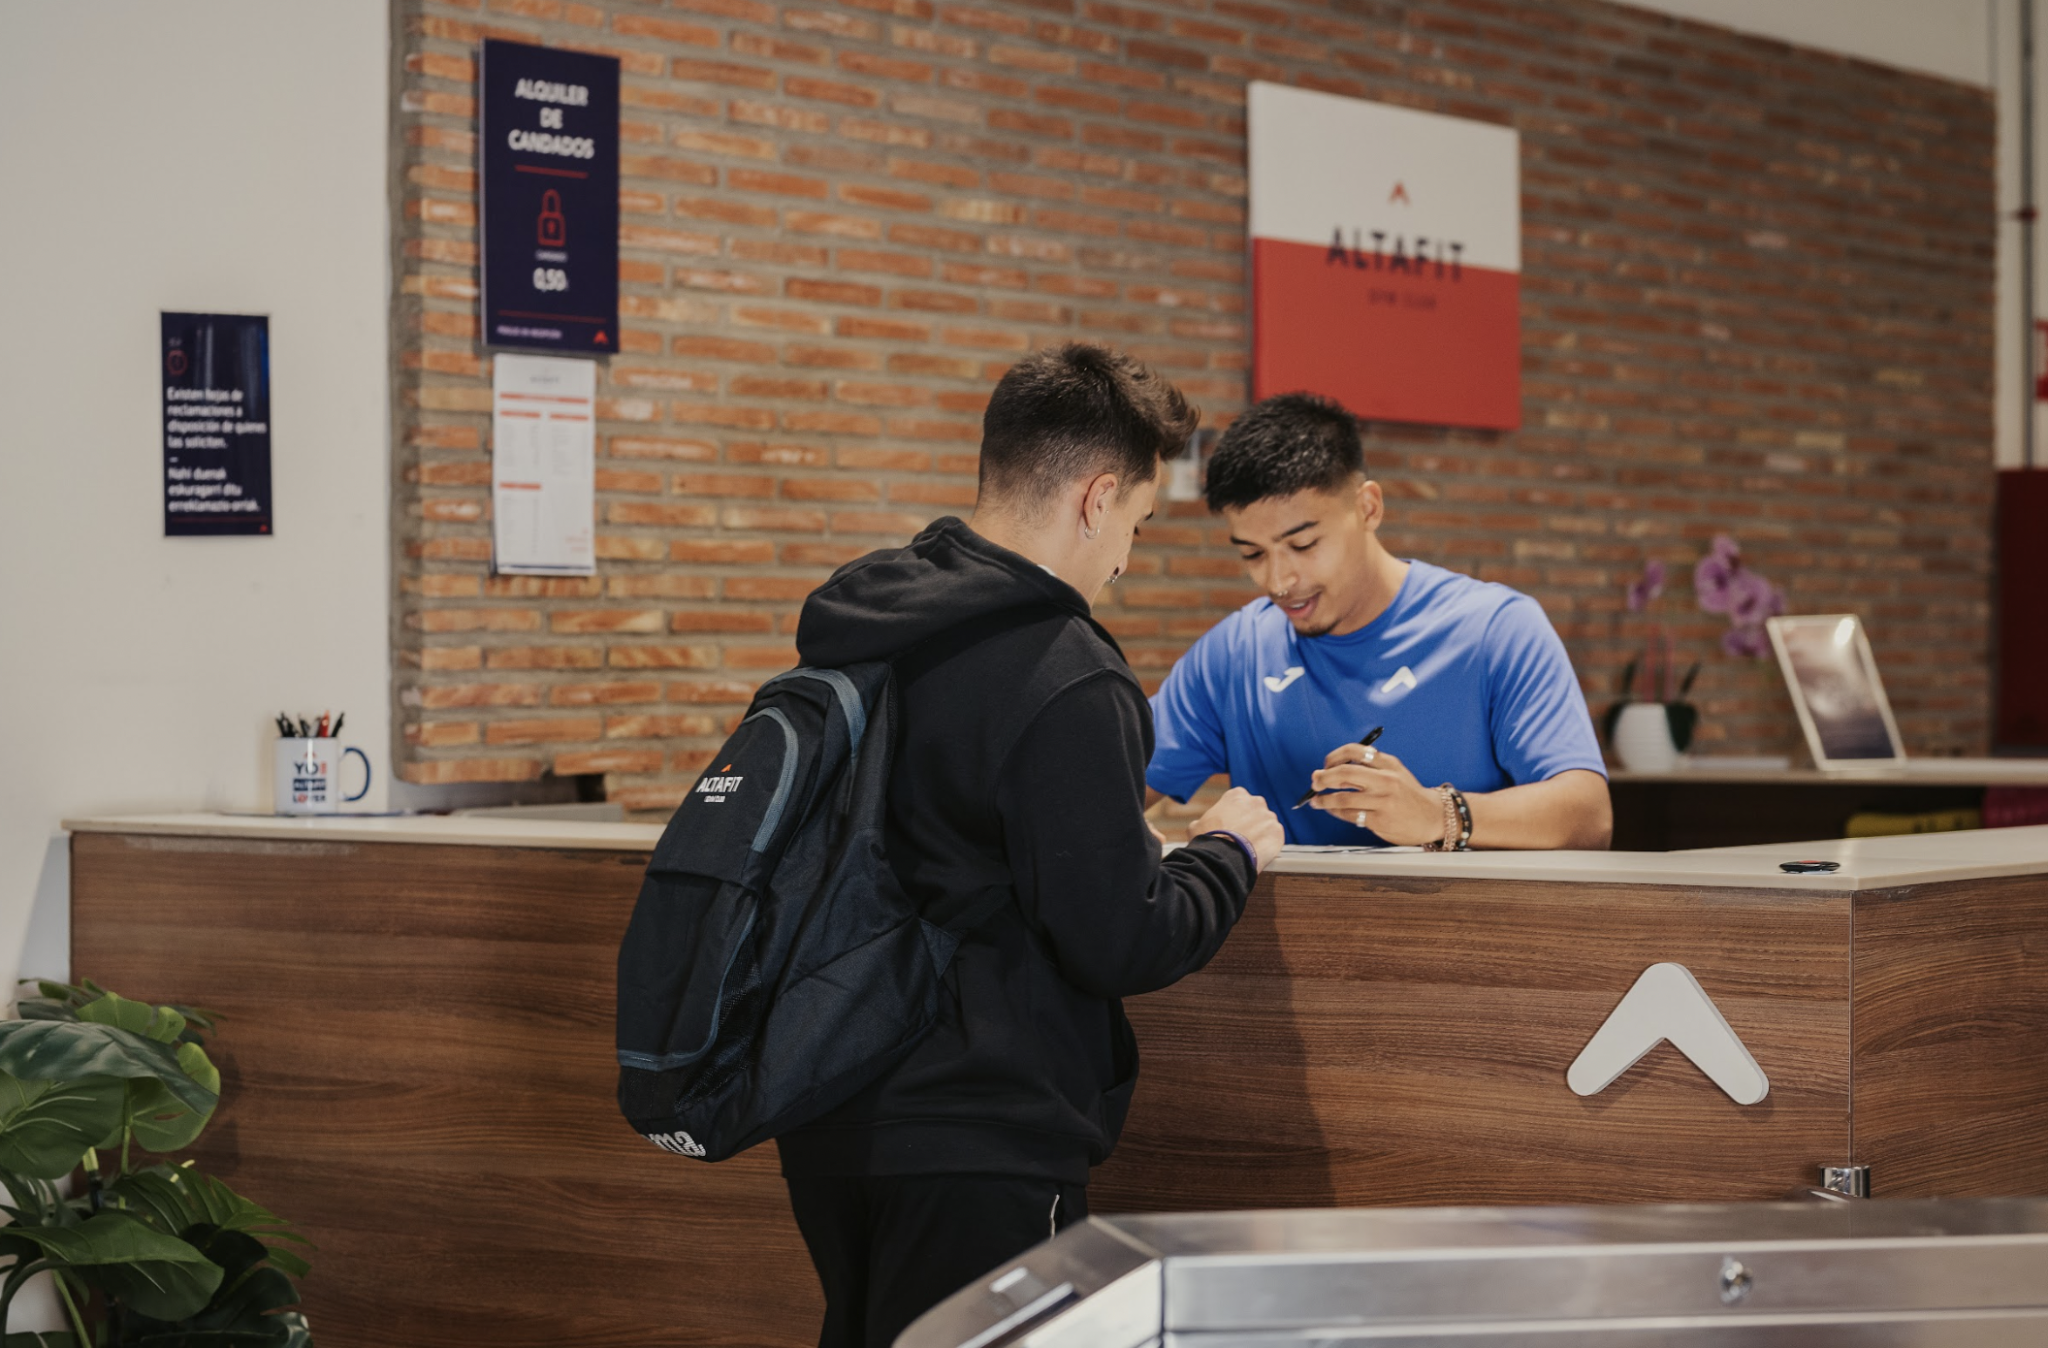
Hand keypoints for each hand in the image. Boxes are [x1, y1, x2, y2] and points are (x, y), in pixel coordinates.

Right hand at [1190, 786, 1283, 870]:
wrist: (1222, 858)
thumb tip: (1201, 825)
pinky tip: (1258, 852)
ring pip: (1266, 824)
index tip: (1233, 824)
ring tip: (1250, 848)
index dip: (1236, 814)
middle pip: (1256, 810)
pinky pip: (1275, 837)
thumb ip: (1205, 820)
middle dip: (1251, 821)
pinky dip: (1269, 844)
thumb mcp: (1196, 825)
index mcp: (1236, 795)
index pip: (1240, 801)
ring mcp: (1268, 816)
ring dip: (1261, 833)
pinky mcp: (1278, 832)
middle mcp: (1255, 801)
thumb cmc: (1208, 840)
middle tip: (1242, 837)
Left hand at [1308, 744, 1441, 845]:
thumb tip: (1332, 772)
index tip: (1326, 764)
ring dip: (1324, 800)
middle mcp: (1387, 780)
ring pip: (1343, 798)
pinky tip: (1332, 811)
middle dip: (1323, 777)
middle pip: (1345, 772)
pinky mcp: (1380, 820)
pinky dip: (1336, 813)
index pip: (1355, 751)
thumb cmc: (1408, 794)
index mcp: (1389, 763)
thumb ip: (1368, 770)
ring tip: (1317, 801)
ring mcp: (1384, 801)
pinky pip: (1350, 815)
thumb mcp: (1394, 773)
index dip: (1334, 756)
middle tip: (1315, 782)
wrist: (1433, 817)